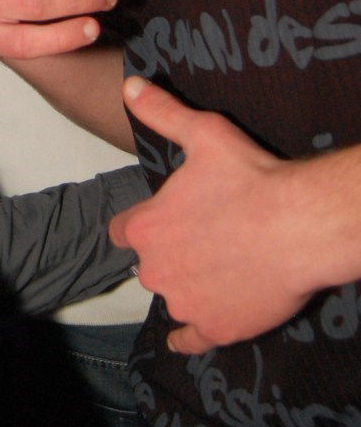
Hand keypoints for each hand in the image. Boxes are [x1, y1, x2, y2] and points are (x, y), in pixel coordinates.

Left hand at [109, 79, 315, 351]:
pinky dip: (189, 335)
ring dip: (187, 286)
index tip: (163, 221)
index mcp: (147, 227)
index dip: (143, 225)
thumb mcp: (204, 134)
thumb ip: (161, 113)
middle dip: (170, 254)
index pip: (124, 231)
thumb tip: (129, 87)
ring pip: (173, 297)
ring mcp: (185, 303)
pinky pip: (189, 339)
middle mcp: (156, 270)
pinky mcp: (215, 328)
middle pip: (150, 265)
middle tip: (205, 239)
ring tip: (219, 269)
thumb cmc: (253, 178)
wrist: (302, 226)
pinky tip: (191, 333)